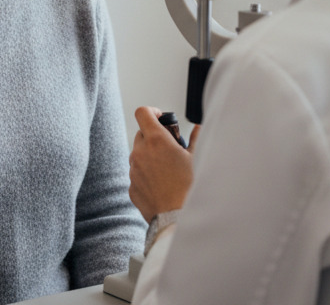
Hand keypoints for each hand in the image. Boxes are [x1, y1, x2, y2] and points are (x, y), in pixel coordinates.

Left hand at [128, 106, 198, 222]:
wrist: (176, 217)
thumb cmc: (188, 187)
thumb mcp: (196, 159)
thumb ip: (195, 139)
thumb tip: (199, 128)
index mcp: (156, 140)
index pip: (142, 112)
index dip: (151, 112)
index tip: (160, 118)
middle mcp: (140, 152)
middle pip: (141, 134)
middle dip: (153, 137)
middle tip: (169, 148)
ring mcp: (133, 169)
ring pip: (138, 155)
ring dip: (149, 157)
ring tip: (167, 170)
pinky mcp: (131, 186)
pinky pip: (137, 174)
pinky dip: (146, 175)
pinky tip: (161, 185)